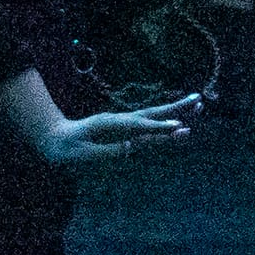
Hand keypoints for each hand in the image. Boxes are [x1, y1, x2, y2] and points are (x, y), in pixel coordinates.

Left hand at [39, 95, 202, 162]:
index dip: (160, 128)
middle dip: (176, 108)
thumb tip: (130, 149)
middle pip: (152, 113)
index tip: (179, 127)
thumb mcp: (83, 153)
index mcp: (111, 125)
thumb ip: (107, 151)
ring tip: (197, 103)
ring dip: (176, 110)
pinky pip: (148, 124)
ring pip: (153, 115)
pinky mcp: (124, 128)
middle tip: (199, 100)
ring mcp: (123, 122)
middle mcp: (120, 120)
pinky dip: (166, 121)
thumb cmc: (68, 148)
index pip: (140, 127)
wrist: (55, 137)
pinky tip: (180, 120)